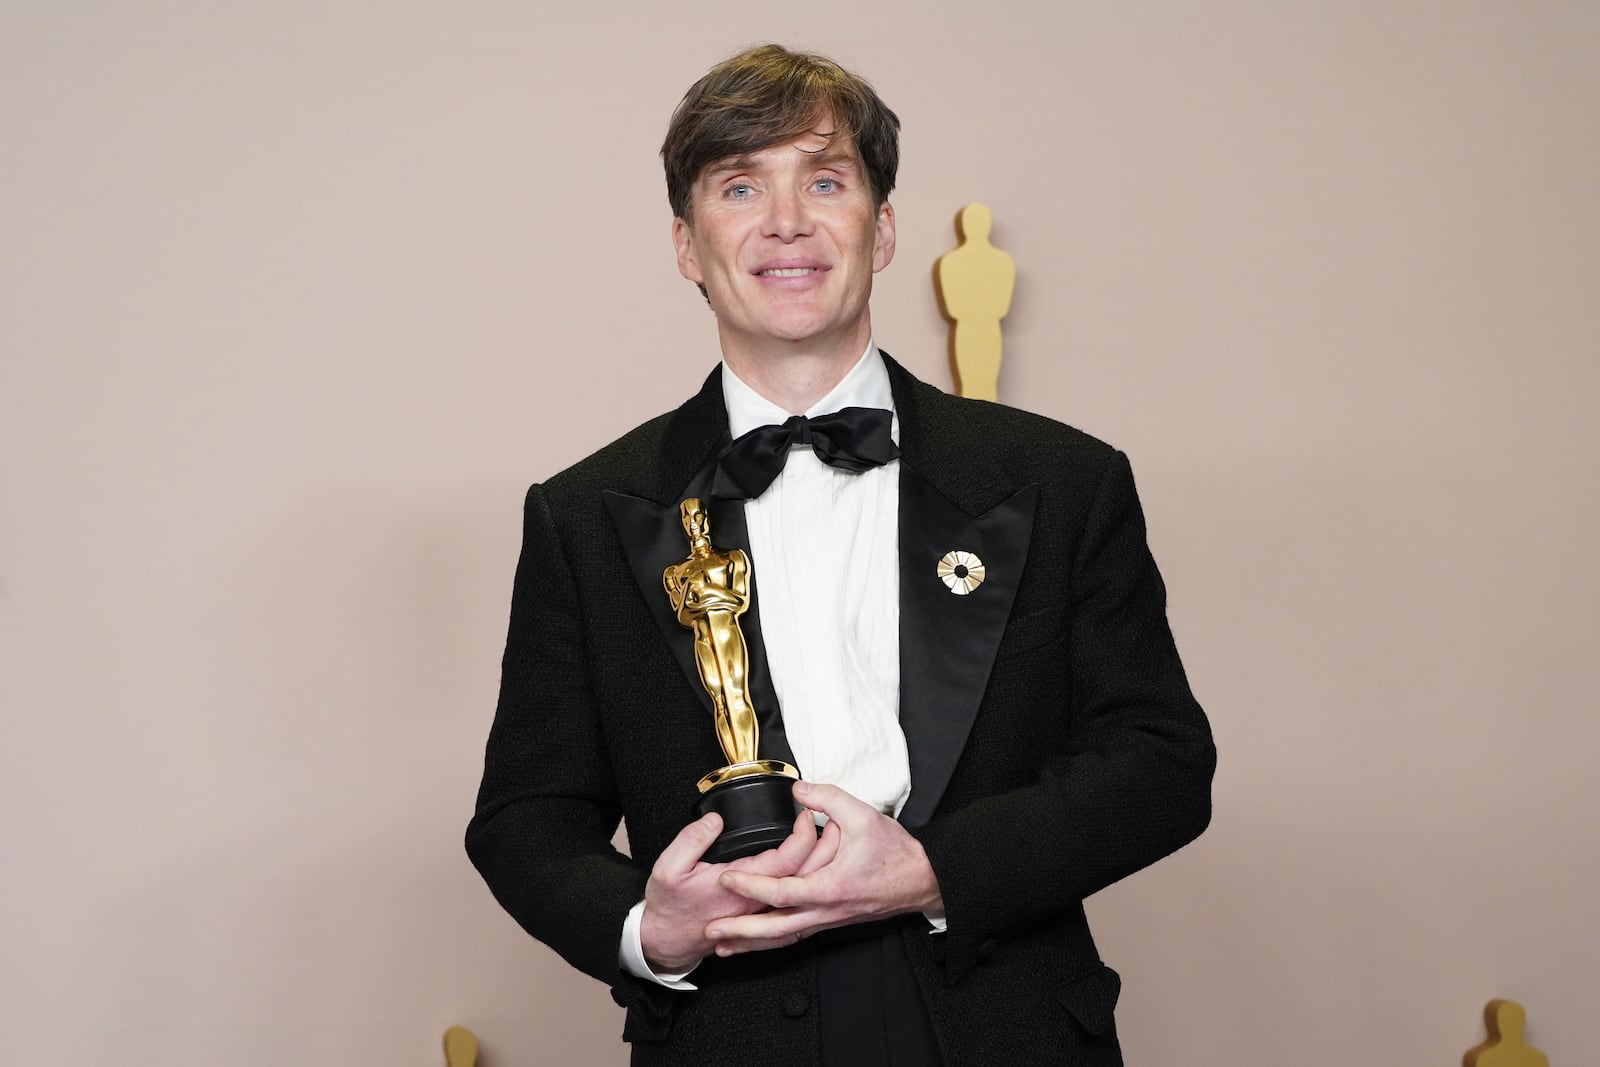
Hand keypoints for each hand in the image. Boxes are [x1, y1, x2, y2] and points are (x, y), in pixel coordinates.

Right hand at [639, 808, 817, 972]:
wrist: (667, 939)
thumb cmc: (669, 905)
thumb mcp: (668, 869)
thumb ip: (692, 840)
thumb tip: (716, 819)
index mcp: (740, 886)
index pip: (786, 861)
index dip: (801, 835)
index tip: (803, 813)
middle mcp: (757, 902)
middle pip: (805, 876)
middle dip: (822, 847)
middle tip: (824, 821)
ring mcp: (761, 910)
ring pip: (804, 889)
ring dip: (821, 864)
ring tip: (829, 839)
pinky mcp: (760, 914)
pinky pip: (795, 899)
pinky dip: (809, 881)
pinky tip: (815, 867)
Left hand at [707, 781, 943, 955]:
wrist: (921, 880)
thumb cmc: (896, 853)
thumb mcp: (863, 815)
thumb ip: (827, 799)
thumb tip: (798, 790)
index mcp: (832, 887)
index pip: (782, 891)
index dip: (752, 885)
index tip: (727, 877)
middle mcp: (827, 910)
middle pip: (776, 929)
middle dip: (742, 932)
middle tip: (711, 930)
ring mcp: (828, 919)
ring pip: (784, 937)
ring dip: (753, 943)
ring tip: (723, 945)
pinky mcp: (830, 920)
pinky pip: (795, 934)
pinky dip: (771, 940)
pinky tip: (755, 940)